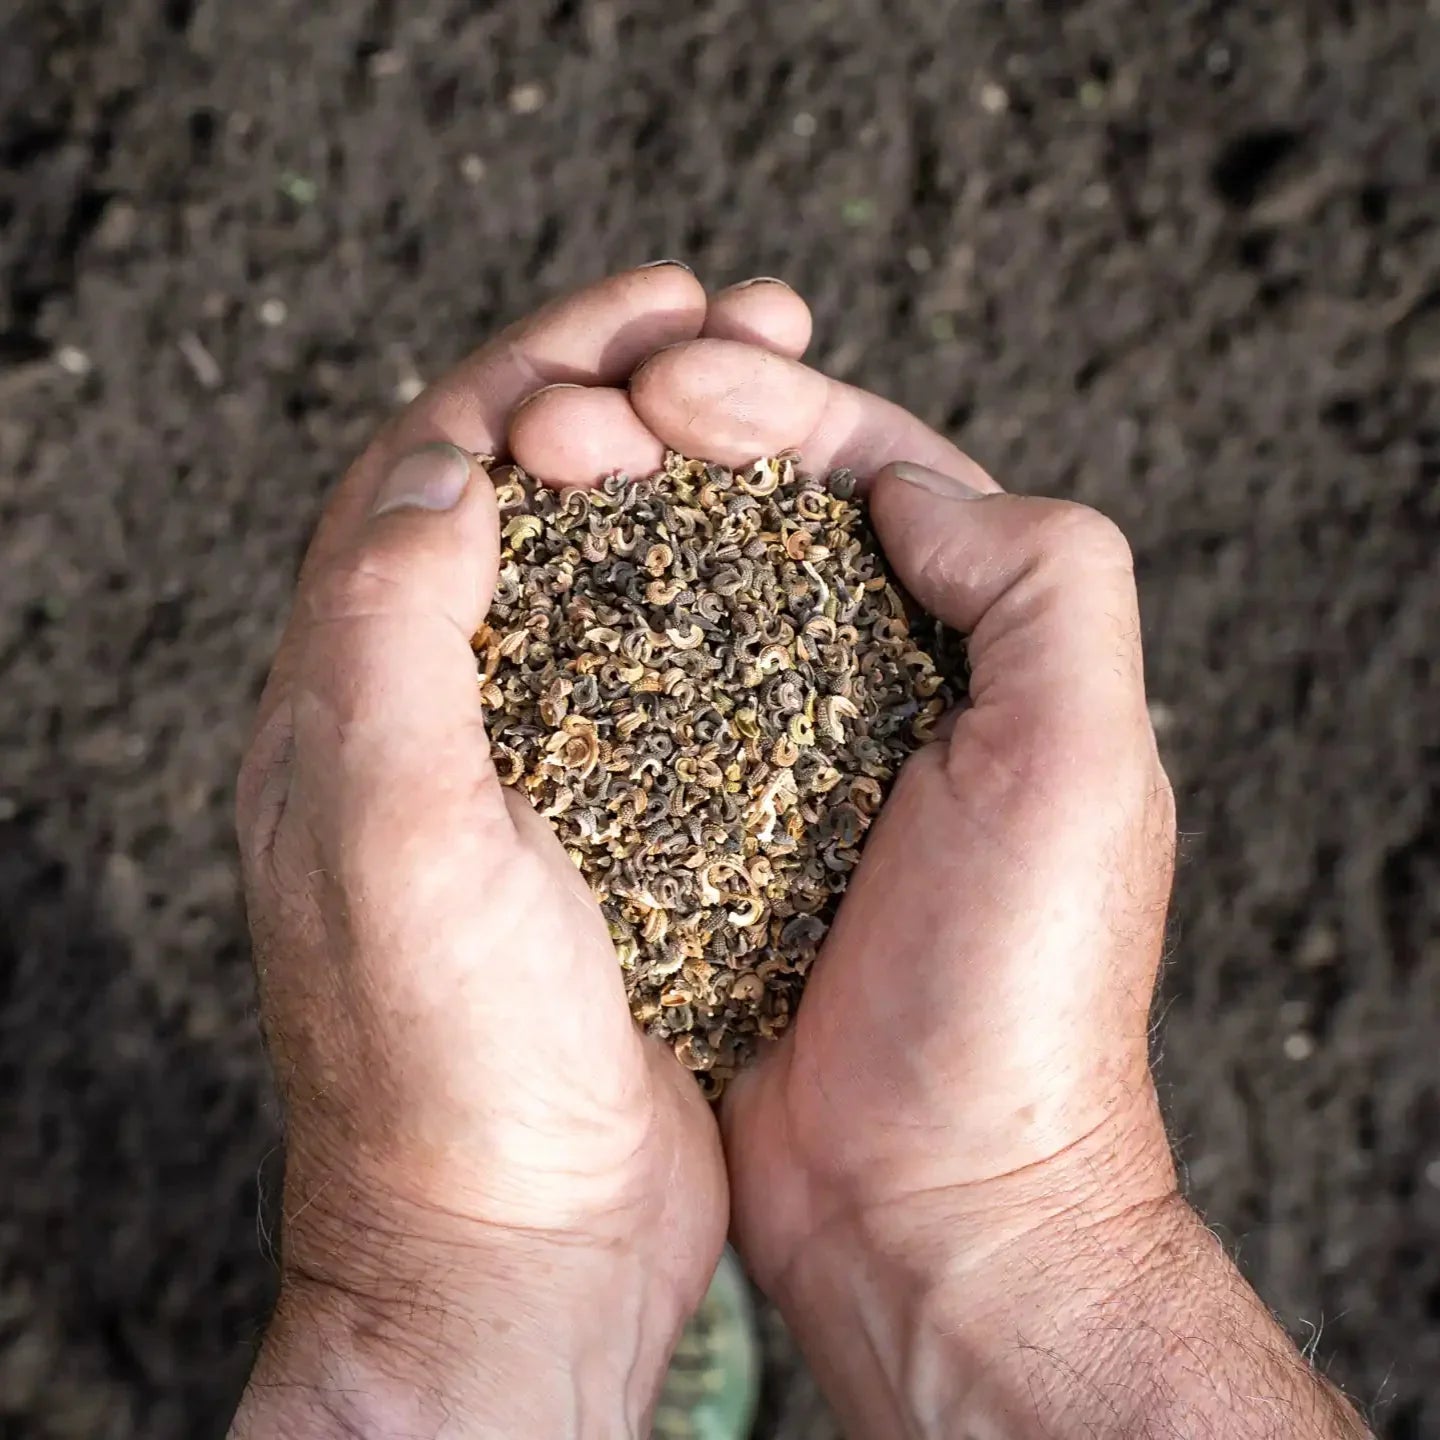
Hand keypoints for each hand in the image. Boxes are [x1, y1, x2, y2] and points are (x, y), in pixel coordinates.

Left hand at [229, 266, 812, 1437]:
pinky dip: (726, 586)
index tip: (665, 303)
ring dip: (693, 475)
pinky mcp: (625, 826)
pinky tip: (802, 558)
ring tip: (797, 399)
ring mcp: (539, 767)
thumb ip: (389, 634)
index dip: (544, 360)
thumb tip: (445, 464)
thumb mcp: (394, 837)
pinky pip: (668, 662)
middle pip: (528, 496)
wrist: (522, 1243)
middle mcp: (438, 715)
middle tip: (758, 317)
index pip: (433, 465)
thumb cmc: (448, 1062)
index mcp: (356, 697)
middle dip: (635, 387)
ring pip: (607, 570)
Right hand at [620, 335, 1368, 1437]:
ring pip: (674, 591)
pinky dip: (573, 636)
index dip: (763, 400)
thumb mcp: (1085, 765)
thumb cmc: (1018, 994)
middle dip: (659, 433)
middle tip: (563, 414)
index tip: (663, 384)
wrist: (927, 1203)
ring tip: (521, 460)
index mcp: (963, 644)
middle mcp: (862, 685)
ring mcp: (765, 756)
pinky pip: (624, 702)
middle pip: (750, 511)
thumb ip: (1045, 582)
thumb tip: (904, 483)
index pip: (860, 466)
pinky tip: (506, 593)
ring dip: (602, 516)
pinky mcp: (687, 832)